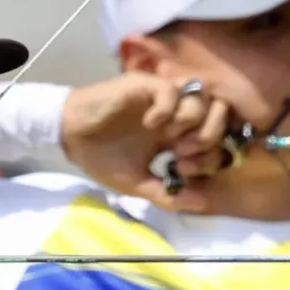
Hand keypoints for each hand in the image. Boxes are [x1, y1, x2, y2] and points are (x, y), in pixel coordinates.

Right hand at [59, 73, 230, 210]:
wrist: (70, 137)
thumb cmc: (101, 158)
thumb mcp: (136, 183)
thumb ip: (166, 193)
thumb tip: (200, 204)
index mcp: (176, 137)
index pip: (215, 139)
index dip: (209, 156)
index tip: (183, 170)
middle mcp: (176, 114)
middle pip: (219, 112)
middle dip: (210, 135)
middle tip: (184, 152)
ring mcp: (163, 98)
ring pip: (201, 96)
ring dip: (192, 120)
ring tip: (169, 136)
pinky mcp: (145, 86)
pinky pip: (171, 90)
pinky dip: (167, 108)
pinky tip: (149, 123)